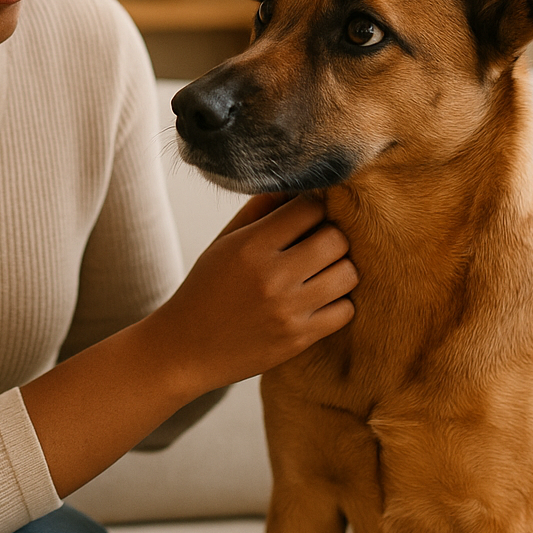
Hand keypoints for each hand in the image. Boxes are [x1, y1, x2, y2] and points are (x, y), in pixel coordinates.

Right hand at [146, 193, 357, 393]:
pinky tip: (320, 299)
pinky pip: (345, 311)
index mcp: (250, 246)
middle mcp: (272, 277)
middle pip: (336, 239)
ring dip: (340, 269)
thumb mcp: (223, 242)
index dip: (313, 208)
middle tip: (318, 244)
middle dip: (332, 237)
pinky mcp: (299, 339)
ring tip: (322, 271)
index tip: (306, 217)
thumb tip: (294, 183)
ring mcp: (288, 311)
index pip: (309, 208)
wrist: (184, 349)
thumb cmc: (205, 289)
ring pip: (348, 274)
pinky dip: (339, 302)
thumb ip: (259, 210)